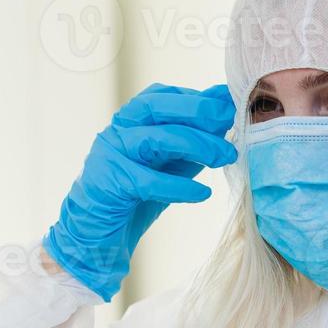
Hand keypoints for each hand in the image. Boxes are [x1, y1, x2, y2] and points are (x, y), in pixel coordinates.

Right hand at [43, 83, 236, 299]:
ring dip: (197, 144)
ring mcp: (112, 154)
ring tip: (226, 157)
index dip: (197, 96)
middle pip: (156, 106)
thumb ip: (194, 138)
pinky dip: (180, 186)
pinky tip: (203, 193)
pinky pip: (149, 181)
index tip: (227, 103)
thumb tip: (226, 114)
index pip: (163, 95)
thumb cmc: (136, 193)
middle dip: (197, 109)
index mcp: (131, 119)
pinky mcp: (111, 183)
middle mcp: (118, 129)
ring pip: (156, 138)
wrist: (98, 232)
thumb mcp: (170, 161)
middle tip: (229, 118)